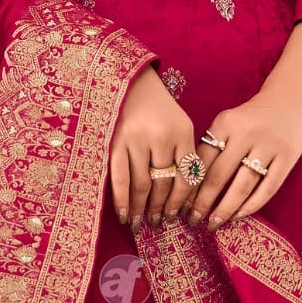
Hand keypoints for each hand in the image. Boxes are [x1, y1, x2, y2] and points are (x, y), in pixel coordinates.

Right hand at [109, 64, 198, 229]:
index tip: (178, 217)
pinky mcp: (114, 140)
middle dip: (161, 208)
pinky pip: (119, 177)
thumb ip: (182, 152)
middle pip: (164, 183)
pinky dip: (122, 200)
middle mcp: (161, 136)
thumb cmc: (155, 106)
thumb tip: (181, 195)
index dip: (181, 201)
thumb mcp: (178, 123)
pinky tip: (124, 214)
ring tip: (140, 223)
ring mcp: (136, 139)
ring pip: (142, 184)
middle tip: (158, 224)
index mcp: (182, 132)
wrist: (127, 78)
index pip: (187, 176)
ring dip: (141, 208)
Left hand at [183, 91, 301, 230]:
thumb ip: (213, 146)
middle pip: (219, 175)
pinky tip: (238, 216)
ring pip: (242, 185)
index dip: (190, 185)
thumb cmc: (252, 117)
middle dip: (203, 202)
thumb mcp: (229, 122)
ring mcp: (269, 146)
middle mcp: (246, 133)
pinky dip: (252, 205)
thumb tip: (191, 187)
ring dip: (225, 209)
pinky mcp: (287, 157)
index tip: (180, 203)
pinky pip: (267, 188)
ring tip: (214, 223)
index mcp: (226, 123)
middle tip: (194, 220)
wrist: (291, 98)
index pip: (202, 160)